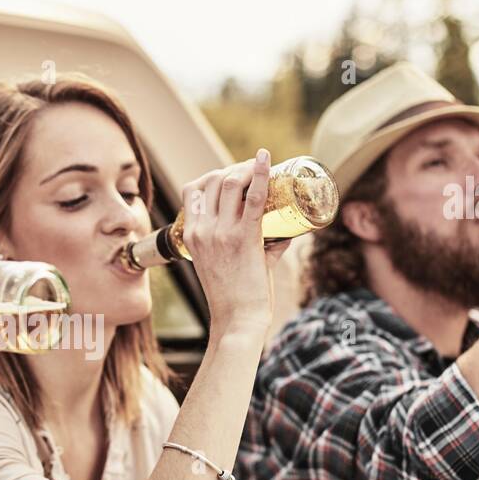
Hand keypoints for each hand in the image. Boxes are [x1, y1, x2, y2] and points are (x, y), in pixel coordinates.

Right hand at [181, 149, 291, 341]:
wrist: (237, 320)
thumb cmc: (235, 297)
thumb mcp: (227, 264)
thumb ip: (256, 245)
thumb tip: (287, 231)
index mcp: (190, 235)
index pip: (194, 190)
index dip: (215, 175)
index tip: (235, 175)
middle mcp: (201, 230)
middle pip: (213, 180)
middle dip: (234, 167)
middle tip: (255, 169)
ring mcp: (220, 233)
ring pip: (230, 182)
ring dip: (247, 168)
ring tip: (262, 167)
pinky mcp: (243, 238)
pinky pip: (252, 198)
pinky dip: (259, 174)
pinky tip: (266, 160)